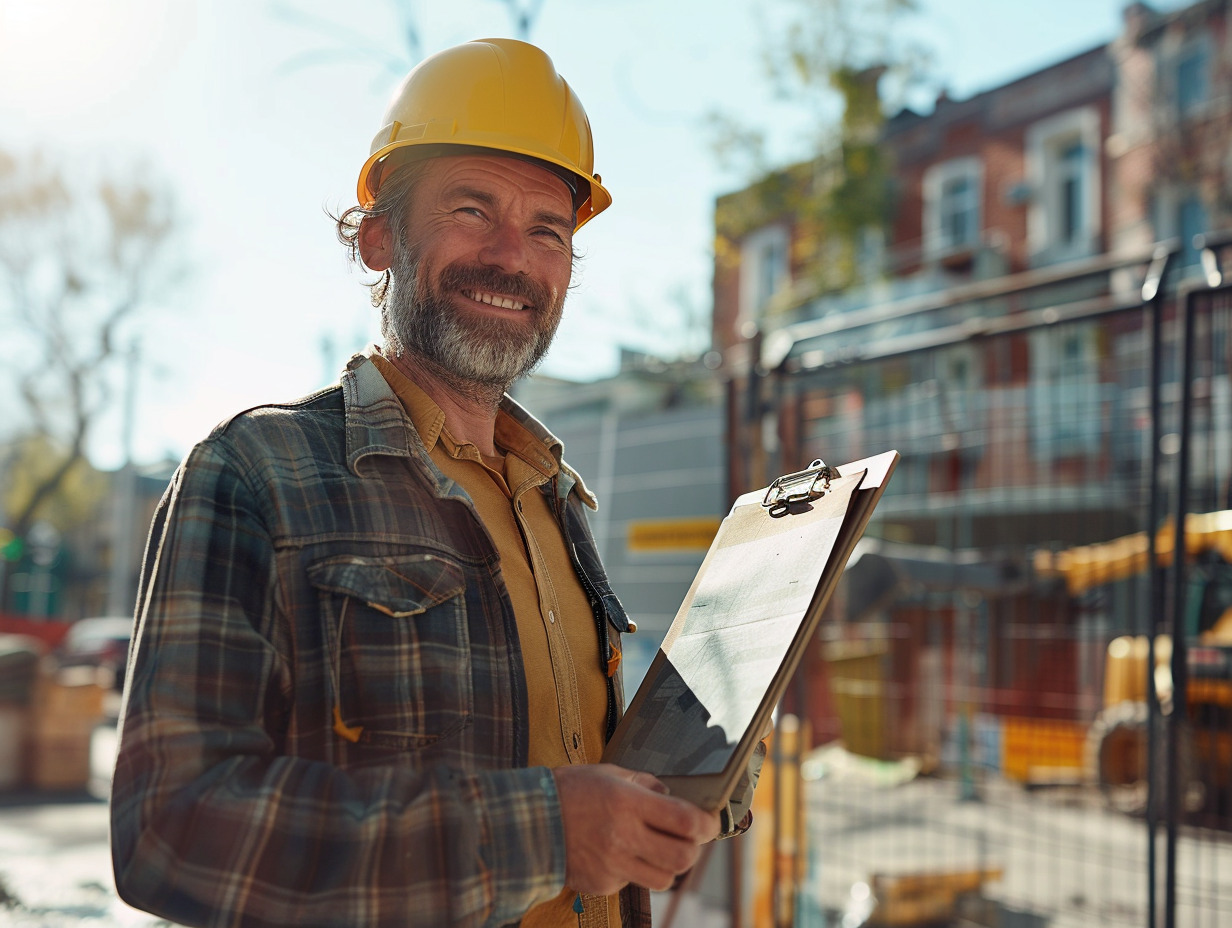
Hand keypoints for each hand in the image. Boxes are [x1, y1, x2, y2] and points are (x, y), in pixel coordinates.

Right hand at [552, 764, 719, 894]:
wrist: (527, 821)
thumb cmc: (567, 791)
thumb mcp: (607, 774)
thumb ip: (643, 783)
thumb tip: (669, 794)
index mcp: (628, 803)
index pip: (686, 822)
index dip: (706, 824)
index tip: (708, 821)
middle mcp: (624, 837)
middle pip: (683, 857)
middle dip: (692, 848)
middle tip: (686, 837)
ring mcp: (613, 865)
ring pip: (664, 879)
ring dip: (667, 865)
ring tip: (656, 849)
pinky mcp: (602, 884)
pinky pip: (633, 882)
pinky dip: (635, 870)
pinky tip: (619, 854)